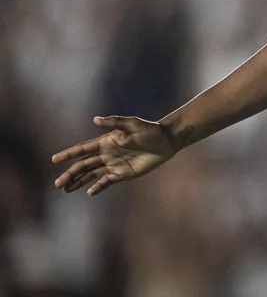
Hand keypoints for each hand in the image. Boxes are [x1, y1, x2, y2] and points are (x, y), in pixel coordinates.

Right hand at [52, 115, 178, 194]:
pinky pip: (106, 181)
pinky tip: (89, 192)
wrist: (166, 141)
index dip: (69, 154)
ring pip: (91, 175)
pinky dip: (98, 187)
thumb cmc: (150, 130)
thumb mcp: (133, 124)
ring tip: (65, 189)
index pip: (83, 149)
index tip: (54, 159)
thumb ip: (115, 122)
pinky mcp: (123, 174)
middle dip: (70, 174)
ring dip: (78, 182)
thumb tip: (94, 120)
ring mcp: (113, 164)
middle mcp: (106, 154)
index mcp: (106, 142)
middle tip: (57, 184)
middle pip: (83, 165)